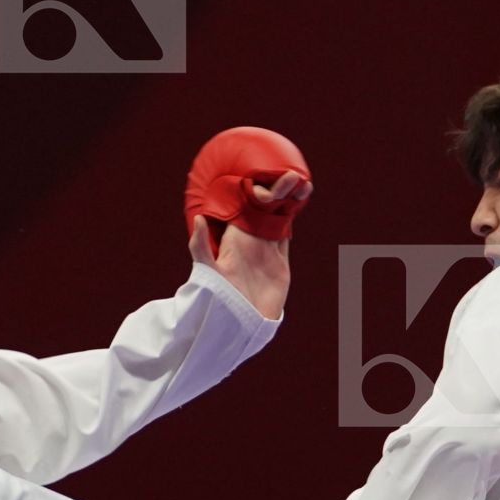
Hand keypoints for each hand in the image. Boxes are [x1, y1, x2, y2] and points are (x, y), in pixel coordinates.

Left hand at [189, 169, 309, 318]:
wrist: (238, 327)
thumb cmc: (217, 299)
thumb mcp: (206, 272)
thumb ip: (200, 246)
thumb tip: (200, 218)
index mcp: (234, 239)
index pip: (243, 208)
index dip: (252, 190)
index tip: (261, 172)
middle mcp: (250, 242)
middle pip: (264, 210)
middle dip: (276, 191)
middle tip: (288, 172)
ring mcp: (265, 252)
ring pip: (277, 220)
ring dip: (287, 202)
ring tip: (299, 182)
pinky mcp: (279, 264)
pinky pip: (286, 236)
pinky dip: (292, 220)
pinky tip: (298, 204)